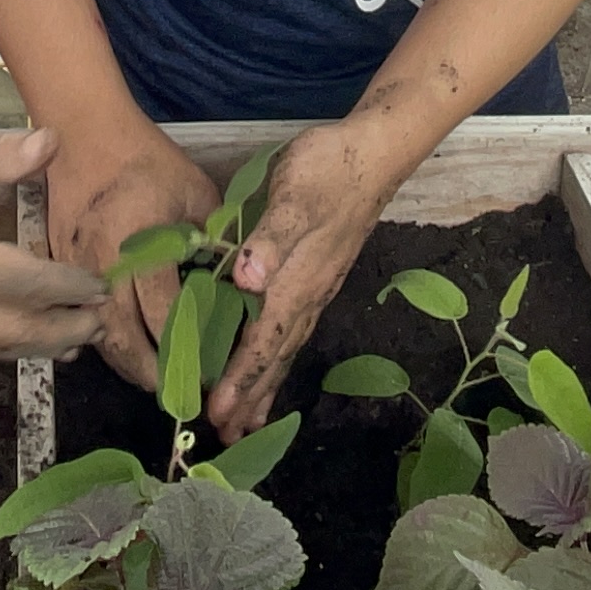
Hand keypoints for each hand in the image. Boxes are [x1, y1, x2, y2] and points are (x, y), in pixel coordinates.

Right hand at [48, 123, 220, 389]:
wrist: (83, 133)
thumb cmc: (146, 158)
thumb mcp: (195, 192)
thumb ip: (212, 239)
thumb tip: (231, 281)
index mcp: (141, 245)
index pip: (164, 316)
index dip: (187, 350)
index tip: (209, 372)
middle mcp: (102, 265)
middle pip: (121, 340)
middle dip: (150, 374)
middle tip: (177, 393)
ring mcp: (73, 269)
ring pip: (95, 335)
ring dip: (123, 362)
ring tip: (152, 378)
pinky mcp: (56, 266)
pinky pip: (75, 315)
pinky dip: (97, 338)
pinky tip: (118, 348)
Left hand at [209, 120, 404, 442]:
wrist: (374, 153)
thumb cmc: (329, 170)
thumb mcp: (294, 196)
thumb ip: (270, 239)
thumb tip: (246, 278)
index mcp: (297, 282)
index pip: (263, 342)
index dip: (240, 378)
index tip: (217, 412)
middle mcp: (308, 295)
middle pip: (275, 357)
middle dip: (250, 397)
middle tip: (227, 436)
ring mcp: (316, 289)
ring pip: (285, 348)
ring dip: (265, 385)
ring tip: (247, 421)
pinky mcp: (318, 277)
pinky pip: (292, 331)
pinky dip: (276, 357)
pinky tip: (271, 362)